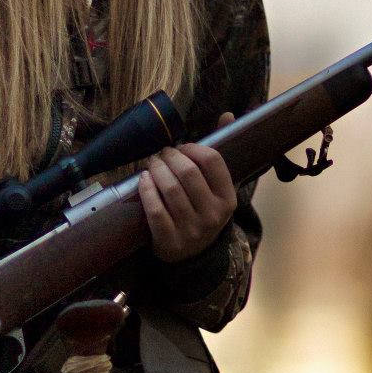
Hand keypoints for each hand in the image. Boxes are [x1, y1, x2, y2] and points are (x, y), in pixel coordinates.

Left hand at [138, 114, 236, 263]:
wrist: (193, 257)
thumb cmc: (203, 212)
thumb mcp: (218, 189)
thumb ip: (219, 153)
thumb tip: (228, 115)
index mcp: (228, 199)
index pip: (212, 161)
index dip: (193, 147)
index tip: (182, 147)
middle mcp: (213, 215)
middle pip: (188, 172)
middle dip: (170, 156)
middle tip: (162, 154)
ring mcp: (191, 230)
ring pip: (169, 189)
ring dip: (156, 169)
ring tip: (151, 163)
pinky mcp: (169, 240)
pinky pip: (154, 209)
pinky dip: (146, 190)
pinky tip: (143, 179)